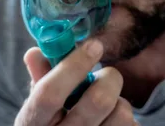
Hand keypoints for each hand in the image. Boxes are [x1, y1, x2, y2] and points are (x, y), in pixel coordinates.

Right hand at [15, 39, 136, 125]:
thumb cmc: (51, 122)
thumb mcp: (38, 105)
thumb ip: (40, 77)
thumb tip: (34, 53)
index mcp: (33, 124)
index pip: (49, 94)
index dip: (74, 66)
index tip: (93, 46)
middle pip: (99, 101)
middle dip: (109, 77)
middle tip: (107, 74)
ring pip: (121, 112)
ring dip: (118, 99)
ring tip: (107, 102)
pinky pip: (131, 125)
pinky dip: (125, 115)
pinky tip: (111, 119)